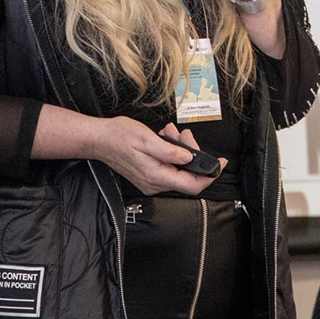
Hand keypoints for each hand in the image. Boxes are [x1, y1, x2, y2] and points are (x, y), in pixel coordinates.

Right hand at [94, 119, 225, 195]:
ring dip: (181, 150)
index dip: (210, 175)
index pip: (192, 185)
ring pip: (179, 169)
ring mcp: (151, 181)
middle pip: (187, 175)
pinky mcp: (148, 175)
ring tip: (172, 133)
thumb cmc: (118, 136)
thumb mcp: (146, 139)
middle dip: (192, 153)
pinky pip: (169, 166)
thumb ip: (170, 151)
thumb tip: (189, 158)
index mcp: (156, 176)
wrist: (99, 140)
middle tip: (184, 135)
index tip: (220, 163)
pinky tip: (165, 138)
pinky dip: (172, 152)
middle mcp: (154, 183)